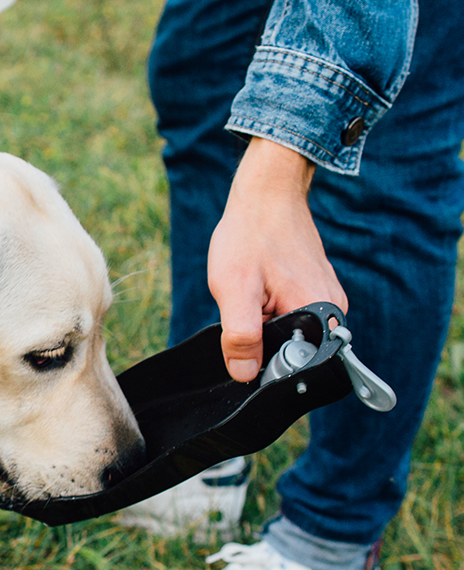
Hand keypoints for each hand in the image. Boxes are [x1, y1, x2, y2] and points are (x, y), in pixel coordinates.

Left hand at [207, 137, 347, 381]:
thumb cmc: (250, 236)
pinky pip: (290, 317)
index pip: (296, 368)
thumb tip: (244, 375)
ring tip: (255, 289)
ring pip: (288, 335)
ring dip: (262, 323)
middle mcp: (333, 311)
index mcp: (320, 314)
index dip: (263, 365)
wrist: (266, 195)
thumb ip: (241, 336)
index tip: (244, 340)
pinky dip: (268, 310)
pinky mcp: (317, 292)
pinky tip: (261, 287)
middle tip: (247, 303)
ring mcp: (327, 300)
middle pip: (292, 352)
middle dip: (260, 341)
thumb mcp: (235, 289)